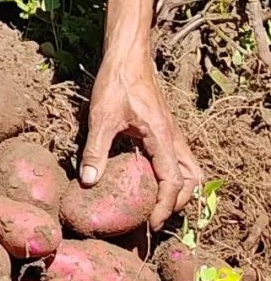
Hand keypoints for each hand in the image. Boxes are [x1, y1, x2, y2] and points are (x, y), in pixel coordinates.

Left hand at [81, 51, 201, 230]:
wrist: (127, 57)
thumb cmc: (116, 83)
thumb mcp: (102, 117)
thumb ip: (96, 150)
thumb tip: (89, 182)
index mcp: (163, 138)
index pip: (174, 182)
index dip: (165, 207)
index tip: (151, 223)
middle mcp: (173, 138)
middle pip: (191, 179)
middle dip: (177, 201)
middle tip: (155, 216)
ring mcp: (171, 133)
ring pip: (189, 169)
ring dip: (178, 188)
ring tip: (156, 203)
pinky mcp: (164, 129)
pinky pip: (177, 158)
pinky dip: (171, 174)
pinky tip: (148, 178)